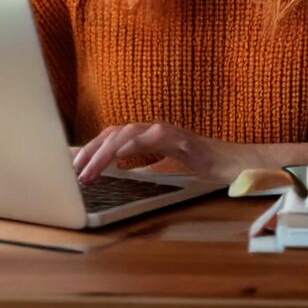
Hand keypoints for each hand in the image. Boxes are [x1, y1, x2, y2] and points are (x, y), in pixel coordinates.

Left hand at [72, 122, 261, 184]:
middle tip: (74, 171)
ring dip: (105, 151)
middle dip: (90, 151)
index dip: (91, 149)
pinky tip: (120, 154)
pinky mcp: (181, 138)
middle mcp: (154, 130)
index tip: (73, 167)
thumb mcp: (164, 170)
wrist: (233, 164)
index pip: (112, 138)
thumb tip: (117, 178)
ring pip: (128, 133)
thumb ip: (142, 169)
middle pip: (114, 133)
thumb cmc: (201, 167)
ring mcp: (167, 131)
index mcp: (148, 137)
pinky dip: (134, 144)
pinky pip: (153, 138)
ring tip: (90, 169)